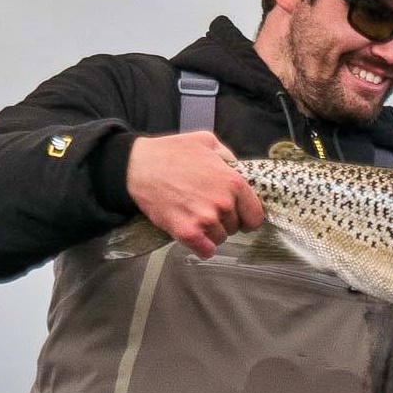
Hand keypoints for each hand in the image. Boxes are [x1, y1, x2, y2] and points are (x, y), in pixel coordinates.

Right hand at [127, 132, 262, 257]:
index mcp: (233, 182)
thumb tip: (238, 168)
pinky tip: (196, 238)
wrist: (136, 166)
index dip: (247, 217)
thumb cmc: (170, 152)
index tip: (238, 215)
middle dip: (225, 221)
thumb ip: (228, 156)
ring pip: (220, 238)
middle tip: (207, 210)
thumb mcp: (206, 142)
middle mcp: (223, 203)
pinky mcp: (186, 231)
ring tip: (196, 219)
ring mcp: (205, 219)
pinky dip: (202, 247)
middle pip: (235, 227)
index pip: (255, 215)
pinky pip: (205, 250)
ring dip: (211, 233)